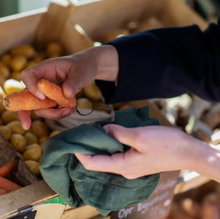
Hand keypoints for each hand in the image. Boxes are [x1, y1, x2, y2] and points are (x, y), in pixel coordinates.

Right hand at [18, 45, 117, 129]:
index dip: (30, 87)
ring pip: (40, 107)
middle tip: (32, 124)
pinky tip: (71, 109)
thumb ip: (74, 82)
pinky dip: (59, 113)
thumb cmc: (82, 66)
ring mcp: (46, 92)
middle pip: (28, 97)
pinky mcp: (52, 100)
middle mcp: (42, 81)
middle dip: (29, 111)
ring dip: (53, 113)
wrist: (86, 70)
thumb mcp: (80, 72)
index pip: (28, 75)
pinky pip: (50, 110)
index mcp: (45, 68)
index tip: (42, 97)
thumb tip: (67, 94)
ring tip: (71, 110)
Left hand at [75, 125, 191, 178]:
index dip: (80, 153)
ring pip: (108, 156)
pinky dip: (111, 144)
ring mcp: (130, 166)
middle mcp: (124, 169)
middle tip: (83, 131)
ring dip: (101, 144)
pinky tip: (111, 134)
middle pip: (99, 160)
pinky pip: (117, 154)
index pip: (92, 163)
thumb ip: (118, 133)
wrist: (187, 151)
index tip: (73, 140)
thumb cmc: (165, 144)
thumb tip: (103, 131)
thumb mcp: (139, 136)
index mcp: (122, 166)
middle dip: (89, 147)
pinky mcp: (136, 161)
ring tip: (95, 130)